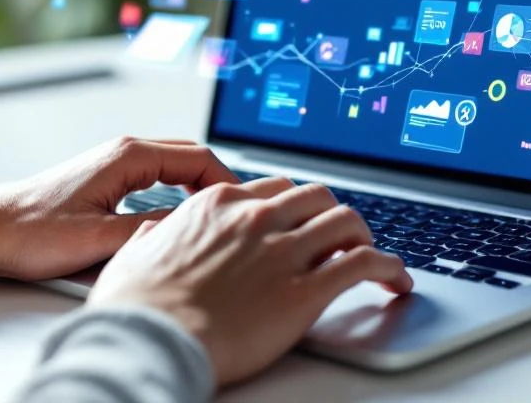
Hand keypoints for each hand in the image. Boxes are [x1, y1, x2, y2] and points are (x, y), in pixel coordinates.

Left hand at [0, 137, 236, 279]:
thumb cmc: (31, 231)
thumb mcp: (100, 237)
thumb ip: (152, 228)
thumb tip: (192, 225)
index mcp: (127, 156)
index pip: (198, 157)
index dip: (228, 181)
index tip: (242, 206)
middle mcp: (123, 152)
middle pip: (190, 156)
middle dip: (219, 181)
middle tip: (238, 211)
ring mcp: (114, 163)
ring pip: (174, 165)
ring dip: (199, 185)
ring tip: (216, 214)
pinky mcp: (106, 179)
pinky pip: (157, 176)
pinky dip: (179, 189)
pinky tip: (181, 214)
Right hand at [87, 177, 412, 385]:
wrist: (147, 341)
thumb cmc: (136, 307)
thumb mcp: (135, 254)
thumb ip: (154, 234)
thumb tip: (154, 230)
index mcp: (218, 205)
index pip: (275, 188)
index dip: (296, 205)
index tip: (303, 220)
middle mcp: (255, 218)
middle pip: (317, 197)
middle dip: (333, 214)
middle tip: (341, 237)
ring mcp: (282, 251)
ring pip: (347, 221)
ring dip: (366, 237)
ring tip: (375, 256)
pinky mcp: (305, 290)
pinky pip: (363, 265)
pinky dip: (388, 269)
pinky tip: (395, 281)